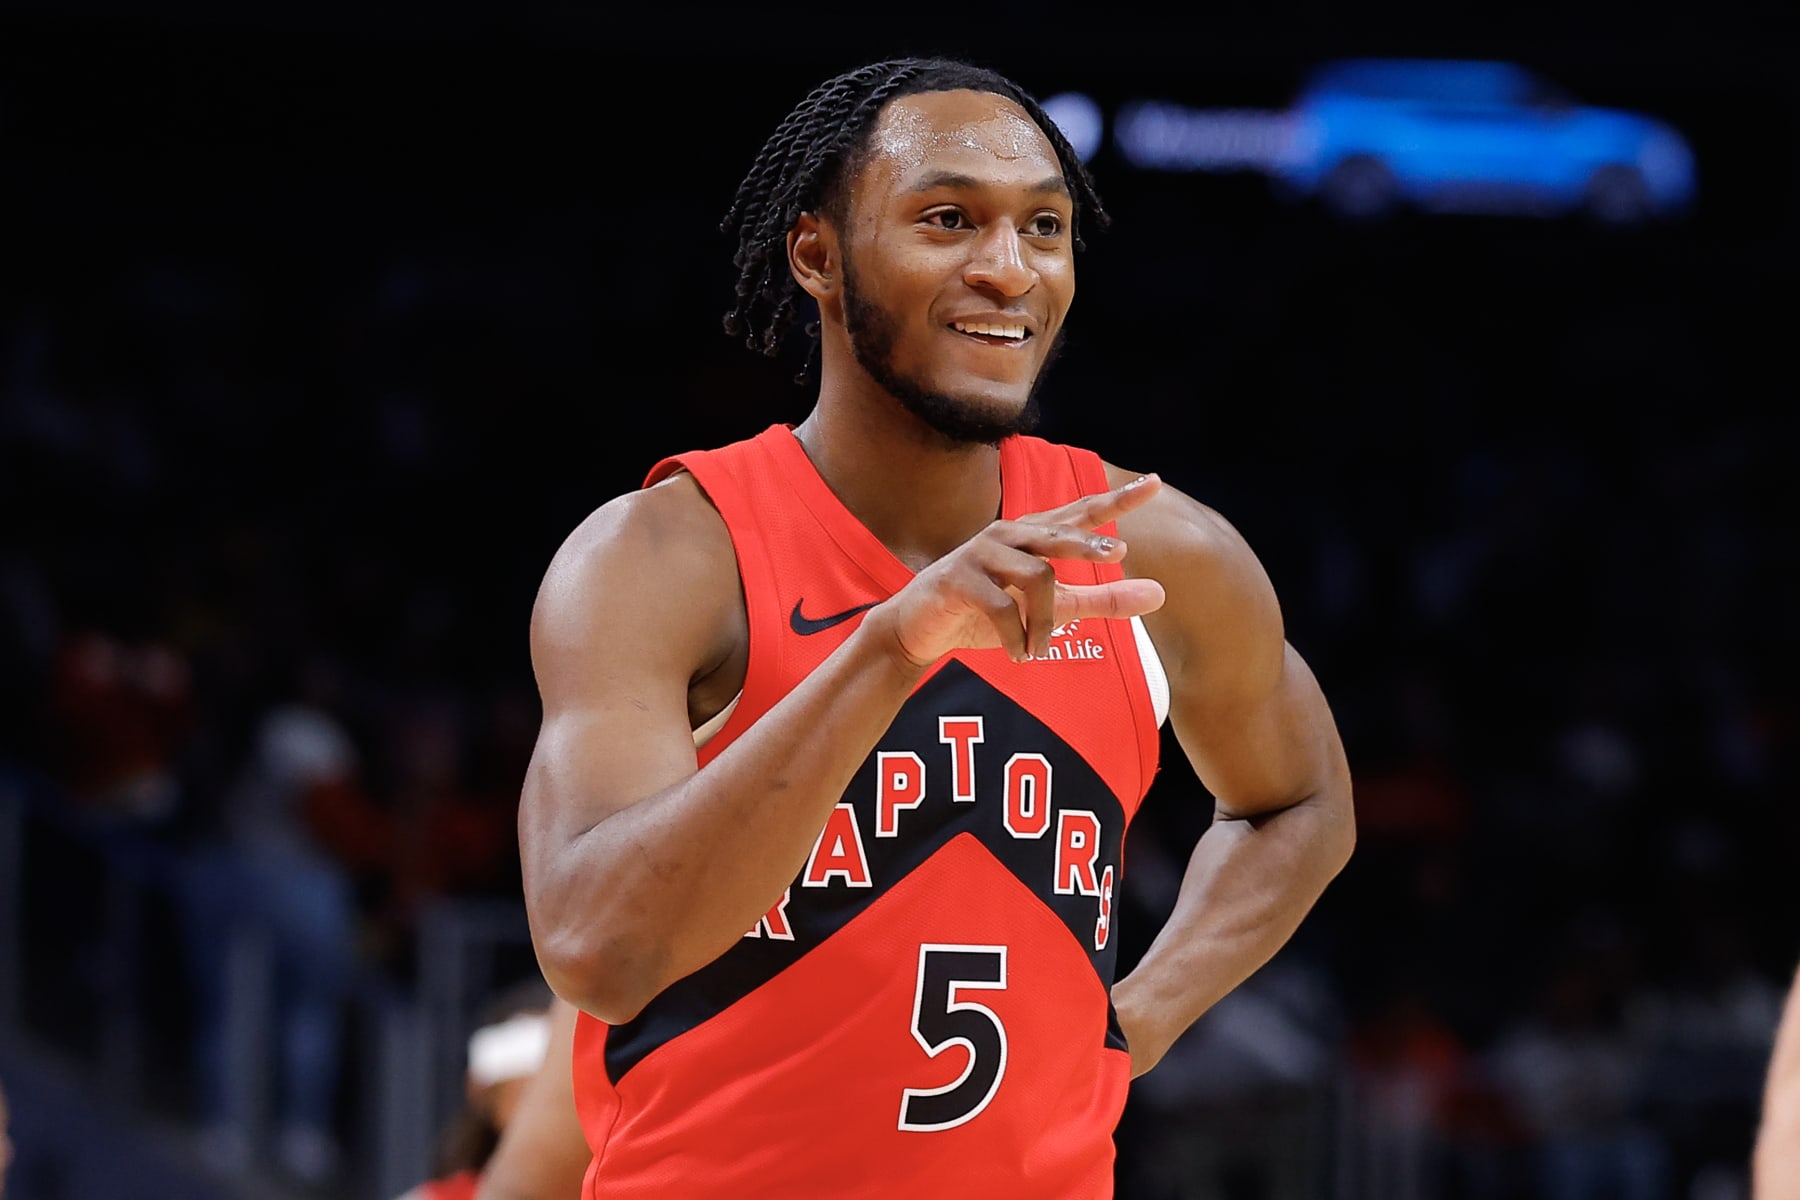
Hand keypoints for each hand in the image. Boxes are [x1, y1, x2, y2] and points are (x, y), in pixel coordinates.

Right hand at [871, 474, 1166, 667]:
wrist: (918, 629)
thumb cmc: (985, 613)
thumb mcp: (1052, 608)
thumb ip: (1102, 600)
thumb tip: (1159, 594)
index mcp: (1032, 537)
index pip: (1081, 512)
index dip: (1118, 499)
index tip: (1155, 482)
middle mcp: (1009, 535)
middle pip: (1059, 533)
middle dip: (1087, 544)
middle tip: (1118, 554)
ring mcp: (981, 553)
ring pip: (1036, 577)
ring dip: (1045, 624)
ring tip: (1039, 651)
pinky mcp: (959, 577)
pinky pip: (1003, 607)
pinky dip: (1017, 637)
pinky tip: (1018, 654)